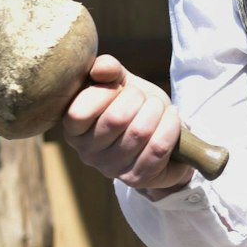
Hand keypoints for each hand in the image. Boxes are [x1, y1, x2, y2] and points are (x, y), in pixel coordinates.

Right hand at [59, 55, 194, 191]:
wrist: (161, 131)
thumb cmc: (133, 104)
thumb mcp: (119, 81)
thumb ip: (107, 69)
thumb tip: (103, 68)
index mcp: (73, 127)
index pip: (80, 111)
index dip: (106, 92)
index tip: (119, 87)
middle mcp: (86, 152)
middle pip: (116, 119)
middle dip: (139, 100)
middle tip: (147, 99)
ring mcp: (111, 169)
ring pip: (140, 133)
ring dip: (158, 112)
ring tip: (161, 108)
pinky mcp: (136, 178)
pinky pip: (158, 149)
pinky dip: (171, 128)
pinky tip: (172, 119)